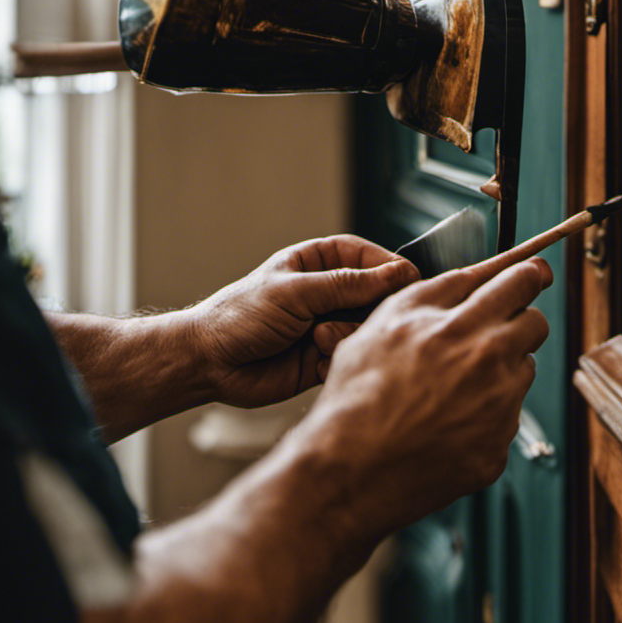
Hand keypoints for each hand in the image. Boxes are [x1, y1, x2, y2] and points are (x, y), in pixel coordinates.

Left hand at [188, 235, 419, 407]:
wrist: (210, 364)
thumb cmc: (241, 316)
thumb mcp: (296, 292)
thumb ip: (348, 285)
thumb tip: (399, 274)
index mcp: (319, 263)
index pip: (370, 258)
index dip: (391, 268)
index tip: (411, 281)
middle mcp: (328, 293)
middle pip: (376, 296)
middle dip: (370, 308)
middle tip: (362, 317)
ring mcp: (329, 324)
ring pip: (367, 329)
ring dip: (347, 335)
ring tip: (317, 340)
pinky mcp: (326, 357)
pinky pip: (352, 356)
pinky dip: (337, 359)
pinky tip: (313, 361)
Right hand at [300, 256, 551, 541]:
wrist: (348, 472)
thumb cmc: (356, 395)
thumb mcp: (387, 322)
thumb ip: (439, 291)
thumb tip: (483, 271)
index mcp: (459, 325)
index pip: (518, 282)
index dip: (527, 275)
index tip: (531, 275)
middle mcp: (487, 362)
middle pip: (535, 323)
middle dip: (518, 320)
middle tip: (491, 331)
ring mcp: (498, 407)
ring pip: (523, 369)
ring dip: (502, 369)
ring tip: (452, 385)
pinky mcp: (498, 446)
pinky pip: (508, 416)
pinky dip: (487, 414)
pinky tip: (448, 422)